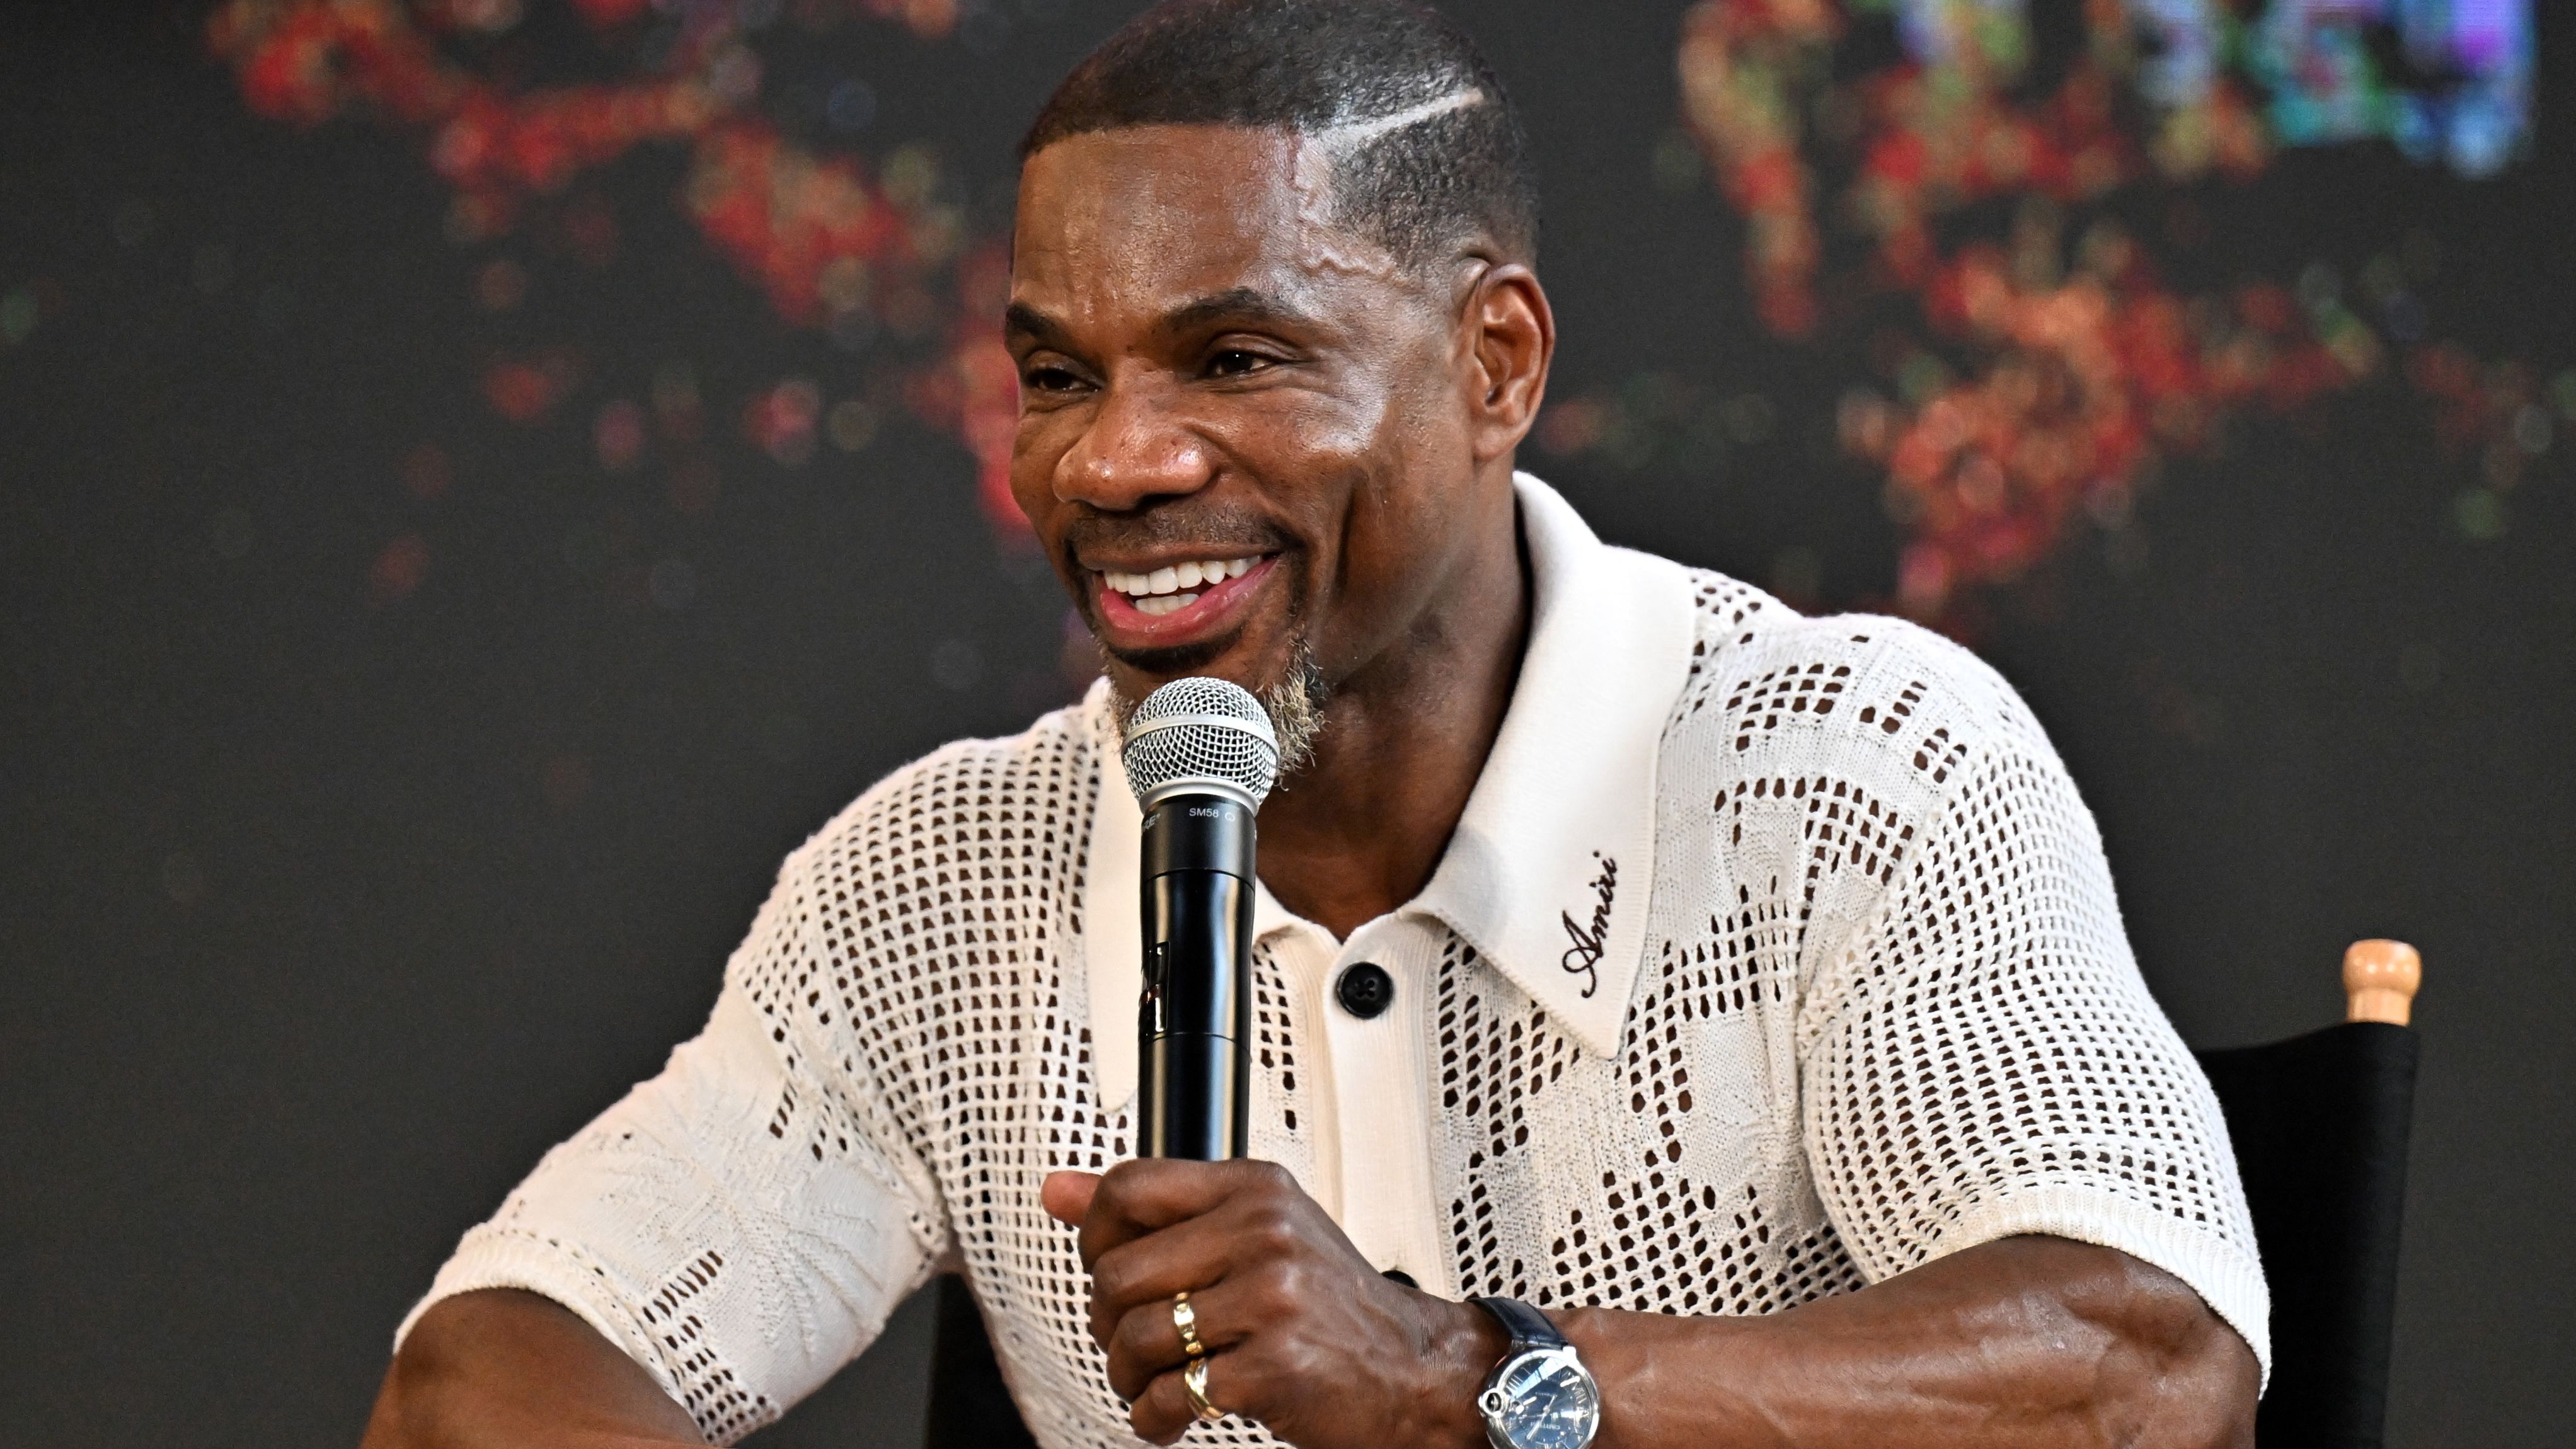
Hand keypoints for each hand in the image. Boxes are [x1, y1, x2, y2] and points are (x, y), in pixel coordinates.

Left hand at [1042, 1161, 1506, 1447]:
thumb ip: (1157, 1213)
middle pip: (1118, 1271)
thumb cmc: (1333, 1306)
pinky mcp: (1273, 1365)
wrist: (1415, 1370)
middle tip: (1131, 1343)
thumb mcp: (1255, 1234)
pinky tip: (1173, 1416)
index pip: (1130, 1186)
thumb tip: (1057, 1190)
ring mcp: (1272, 1298)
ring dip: (1127, 1375)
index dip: (1094, 1234)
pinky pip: (1171, 1395)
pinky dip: (1155, 1418)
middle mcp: (1264, 1232)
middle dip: (1106, 1322)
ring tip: (1151, 1383)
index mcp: (1255, 1189)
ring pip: (1137, 1336)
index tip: (1105, 1267)